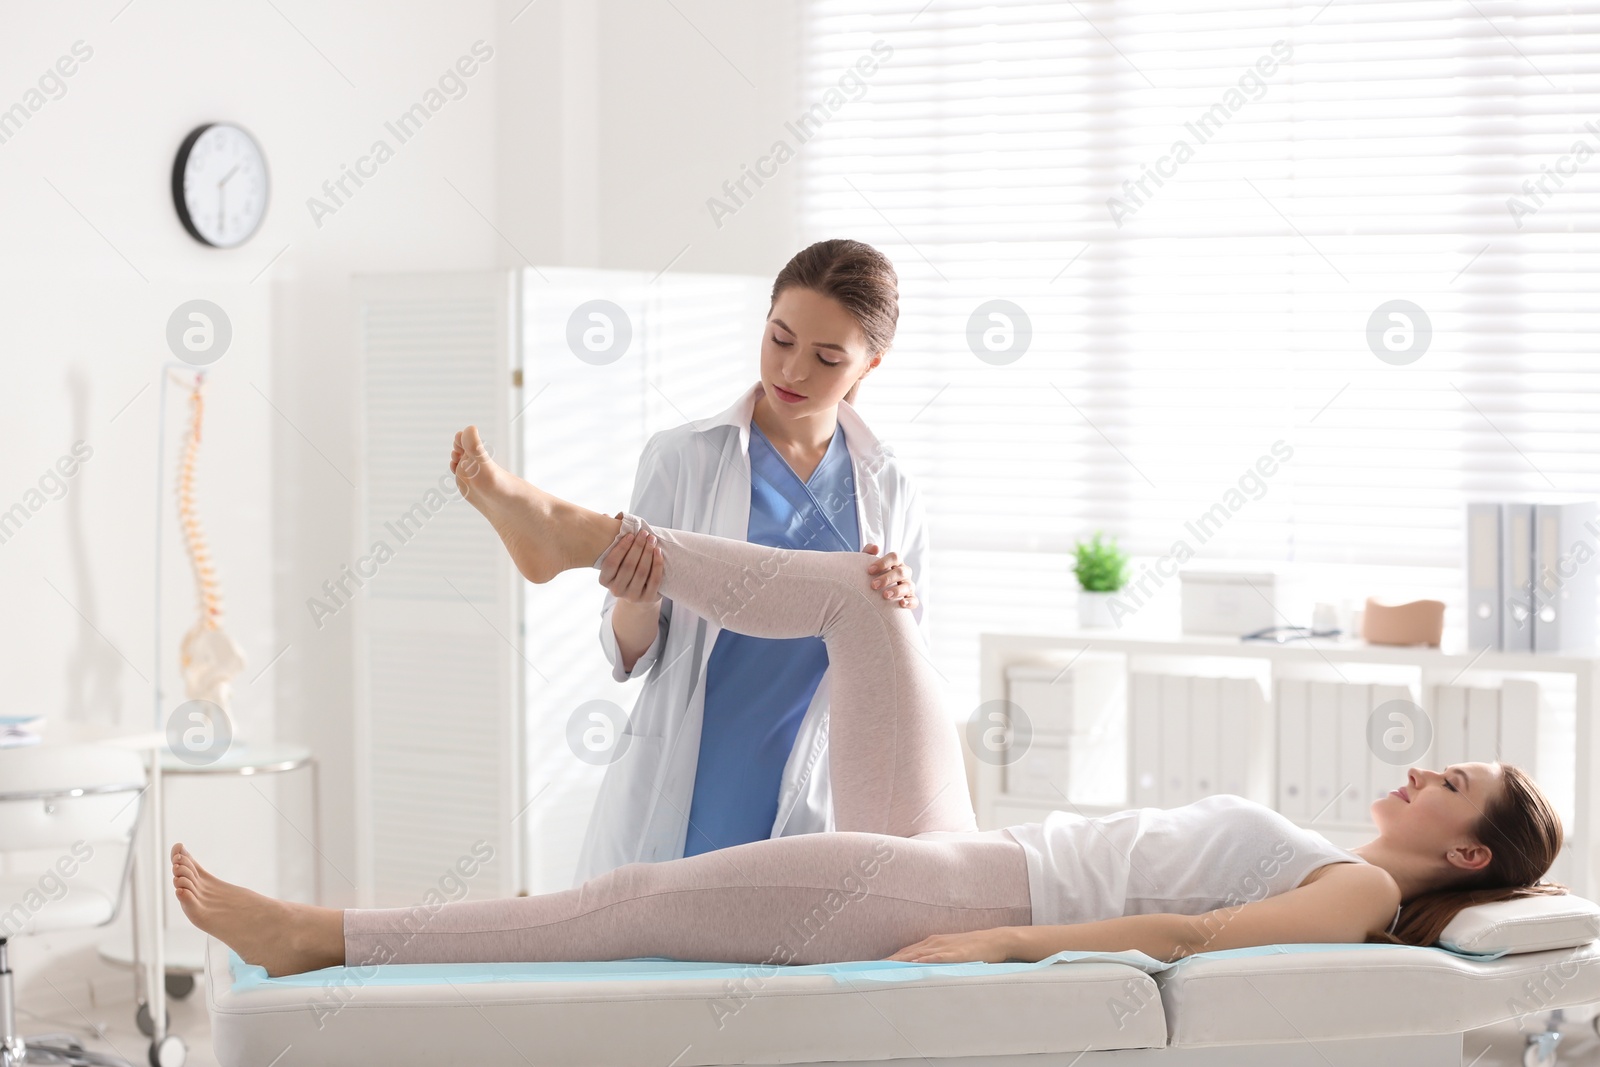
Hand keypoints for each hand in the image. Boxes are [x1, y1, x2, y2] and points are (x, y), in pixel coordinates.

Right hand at [598, 519, 663, 604]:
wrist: (638, 591)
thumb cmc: (624, 567)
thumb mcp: (616, 556)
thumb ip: (610, 538)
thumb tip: (606, 517)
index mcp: (604, 580)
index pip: (611, 563)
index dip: (621, 548)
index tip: (630, 534)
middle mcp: (616, 590)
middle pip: (628, 567)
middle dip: (638, 547)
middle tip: (645, 533)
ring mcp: (632, 596)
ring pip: (642, 572)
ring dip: (648, 553)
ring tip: (652, 539)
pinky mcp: (648, 598)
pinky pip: (654, 580)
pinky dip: (657, 564)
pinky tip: (658, 552)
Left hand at [862, 544, 916, 609]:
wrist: (872, 593)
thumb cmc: (871, 575)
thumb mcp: (867, 563)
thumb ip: (868, 552)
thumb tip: (876, 548)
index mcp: (896, 562)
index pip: (895, 557)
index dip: (883, 562)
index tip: (870, 570)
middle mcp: (904, 573)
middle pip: (901, 572)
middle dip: (887, 578)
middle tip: (873, 585)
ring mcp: (908, 586)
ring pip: (908, 586)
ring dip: (897, 590)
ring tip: (885, 595)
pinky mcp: (911, 599)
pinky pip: (914, 600)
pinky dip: (909, 602)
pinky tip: (901, 603)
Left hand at [886, 927, 1016, 963]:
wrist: (994, 941)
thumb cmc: (971, 948)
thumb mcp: (949, 952)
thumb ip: (934, 960)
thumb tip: (920, 970)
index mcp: (930, 943)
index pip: (905, 952)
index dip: (890, 959)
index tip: (874, 967)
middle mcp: (934, 942)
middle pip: (907, 953)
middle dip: (890, 961)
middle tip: (873, 970)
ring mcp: (945, 946)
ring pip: (919, 953)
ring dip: (902, 960)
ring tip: (887, 967)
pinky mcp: (957, 952)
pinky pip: (939, 956)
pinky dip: (927, 959)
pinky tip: (917, 962)